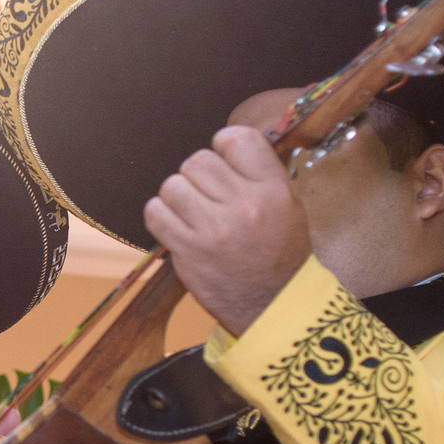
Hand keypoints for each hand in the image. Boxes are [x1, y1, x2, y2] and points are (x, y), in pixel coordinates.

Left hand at [142, 125, 311, 335]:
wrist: (273, 305)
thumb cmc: (279, 254)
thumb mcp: (288, 207)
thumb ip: (258, 175)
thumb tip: (223, 146)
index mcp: (273, 190)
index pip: (237, 139)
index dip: (223, 146)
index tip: (223, 164)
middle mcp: (244, 205)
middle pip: (197, 161)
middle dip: (197, 175)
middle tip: (207, 195)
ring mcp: (214, 228)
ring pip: (172, 185)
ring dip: (177, 196)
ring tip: (192, 213)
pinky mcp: (187, 250)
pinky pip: (155, 212)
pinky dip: (160, 216)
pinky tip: (175, 225)